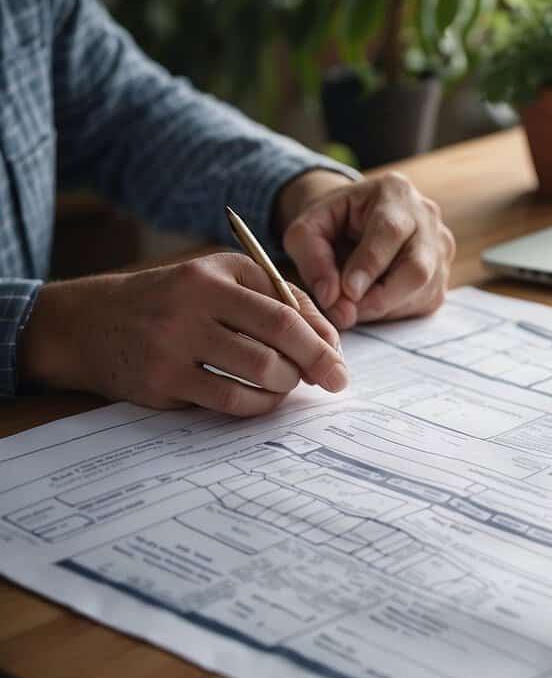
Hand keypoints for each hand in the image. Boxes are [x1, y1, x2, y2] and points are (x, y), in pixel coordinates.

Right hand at [19, 254, 347, 415]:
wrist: (86, 324)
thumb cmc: (170, 301)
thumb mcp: (216, 279)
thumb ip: (274, 298)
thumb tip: (328, 338)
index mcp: (214, 274)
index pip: (285, 310)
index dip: (321, 338)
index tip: (339, 358)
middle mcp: (193, 304)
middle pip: (279, 341)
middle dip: (316, 365)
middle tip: (331, 380)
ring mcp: (175, 344)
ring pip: (259, 373)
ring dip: (285, 385)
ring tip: (286, 384)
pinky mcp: (163, 382)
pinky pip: (230, 400)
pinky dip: (258, 404)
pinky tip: (261, 399)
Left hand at [278, 170, 454, 329]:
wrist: (358, 221)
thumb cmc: (333, 222)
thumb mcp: (308, 228)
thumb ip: (312, 258)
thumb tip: (332, 298)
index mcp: (395, 192)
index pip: (390, 232)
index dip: (369, 265)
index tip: (347, 292)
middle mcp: (427, 217)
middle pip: (417, 267)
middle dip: (380, 296)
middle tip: (348, 311)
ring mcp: (440, 247)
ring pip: (422, 290)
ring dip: (383, 306)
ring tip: (353, 304)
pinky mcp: (443, 275)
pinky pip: (422, 301)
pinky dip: (393, 310)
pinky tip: (371, 299)